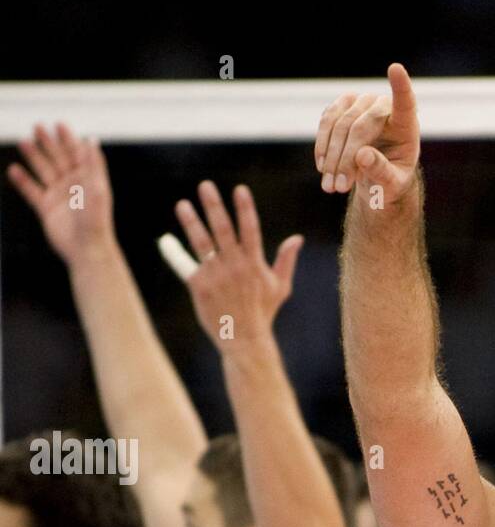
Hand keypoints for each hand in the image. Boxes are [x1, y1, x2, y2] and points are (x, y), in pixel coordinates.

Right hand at [7, 123, 114, 263]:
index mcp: (88, 180)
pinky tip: (14, 170)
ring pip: (43, 171)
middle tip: (38, 127)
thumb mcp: (97, 188)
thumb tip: (92, 141)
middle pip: (58, 159)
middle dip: (48, 143)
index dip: (68, 139)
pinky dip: (22, 181)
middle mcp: (73, 186)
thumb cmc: (96, 221)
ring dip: (34, 157)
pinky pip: (31, 191)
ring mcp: (59, 196)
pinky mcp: (46, 209)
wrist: (87, 249)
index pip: (77, 154)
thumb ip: (93, 164)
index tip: (59, 124)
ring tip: (23, 142)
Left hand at [173, 182, 301, 351]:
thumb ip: (286, 260)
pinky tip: (165, 242)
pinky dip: (174, 253)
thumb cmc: (262, 312)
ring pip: (202, 243)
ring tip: (182, 205)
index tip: (240, 190)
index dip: (245, 209)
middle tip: (205, 185)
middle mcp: (235, 266)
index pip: (250, 230)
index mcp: (254, 263)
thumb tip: (297, 238)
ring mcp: (217, 276)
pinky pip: (186, 265)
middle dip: (214, 206)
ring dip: (191, 222)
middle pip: (223, 230)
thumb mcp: (280, 287)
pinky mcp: (201, 287)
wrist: (245, 340)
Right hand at [314, 63, 419, 205]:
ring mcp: (361, 102)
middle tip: (338, 188)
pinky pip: (327, 122)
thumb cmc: (390, 180)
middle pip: (359, 126)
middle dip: (346, 159)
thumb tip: (362, 155)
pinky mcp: (342, 106)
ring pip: (339, 125)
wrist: (375, 177)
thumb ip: (382, 172)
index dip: (400, 87)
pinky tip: (323, 169)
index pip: (405, 102)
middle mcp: (383, 105)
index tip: (395, 69)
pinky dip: (322, 147)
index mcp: (405, 124)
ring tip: (330, 187)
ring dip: (331, 158)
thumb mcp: (392, 185)